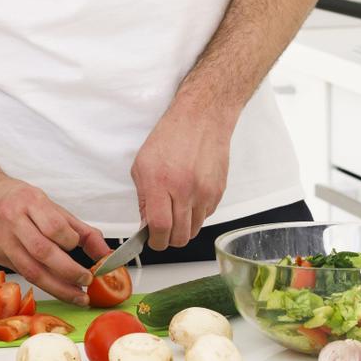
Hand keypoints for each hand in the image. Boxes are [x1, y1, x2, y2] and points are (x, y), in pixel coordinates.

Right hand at [0, 174, 111, 304]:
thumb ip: (77, 229)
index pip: (55, 227)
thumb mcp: (47, 204)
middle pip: (43, 252)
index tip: (82, 250)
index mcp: (28, 200)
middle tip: (87, 281)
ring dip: (59, 287)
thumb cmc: (14, 198)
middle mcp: (12, 219)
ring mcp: (1, 239)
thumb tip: (105, 253)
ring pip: (32, 270)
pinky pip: (23, 274)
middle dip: (70, 272)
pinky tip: (57, 288)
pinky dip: (43, 284)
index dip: (72, 243)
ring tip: (78, 295)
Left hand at [130, 103, 232, 250]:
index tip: (151, 240)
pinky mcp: (218, 193)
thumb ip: (143, 198)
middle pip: (180, 236)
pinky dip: (196, 215)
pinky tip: (189, 200)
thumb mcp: (141, 164)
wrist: (201, 120)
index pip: (159, 226)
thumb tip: (146, 223)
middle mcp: (184, 190)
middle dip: (168, 240)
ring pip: (195, 230)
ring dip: (183, 228)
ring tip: (175, 213)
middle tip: (161, 233)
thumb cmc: (168, 137)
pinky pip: (206, 216)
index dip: (154, 240)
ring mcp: (204, 193)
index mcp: (159, 181)